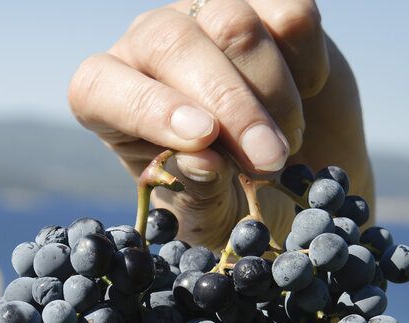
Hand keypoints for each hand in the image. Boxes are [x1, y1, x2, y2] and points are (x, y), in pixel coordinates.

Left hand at [68, 0, 371, 251]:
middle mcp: (146, 48)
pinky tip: (304, 97)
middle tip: (268, 161)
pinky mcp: (266, 4)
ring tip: (283, 145)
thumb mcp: (208, 216)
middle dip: (229, 106)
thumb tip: (202, 161)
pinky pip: (290, 15)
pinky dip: (308, 64)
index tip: (201, 140)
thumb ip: (198, 192)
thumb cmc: (232, 202)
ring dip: (271, 93)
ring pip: (234, 24)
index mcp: (107, 101)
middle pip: (174, 43)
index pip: (100, 85)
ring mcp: (204, 16)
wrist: (297, 177)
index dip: (148, 108)